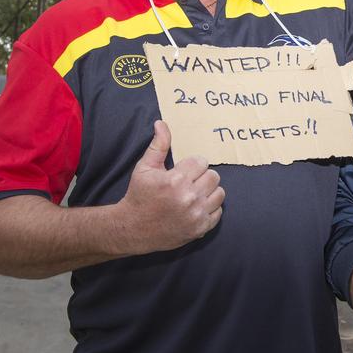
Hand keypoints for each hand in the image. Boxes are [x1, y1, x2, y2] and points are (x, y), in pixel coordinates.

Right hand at [115, 120, 224, 253]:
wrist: (133, 228)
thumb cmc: (139, 195)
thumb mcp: (144, 168)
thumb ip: (158, 145)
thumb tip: (161, 123)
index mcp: (176, 180)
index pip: (201, 162)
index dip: (193, 165)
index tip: (184, 171)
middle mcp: (188, 197)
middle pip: (213, 176)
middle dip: (202, 176)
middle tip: (190, 182)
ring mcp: (196, 214)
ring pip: (219, 193)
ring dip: (209, 192)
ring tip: (195, 194)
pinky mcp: (200, 228)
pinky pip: (218, 212)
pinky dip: (210, 209)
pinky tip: (196, 207)